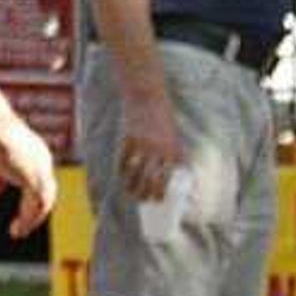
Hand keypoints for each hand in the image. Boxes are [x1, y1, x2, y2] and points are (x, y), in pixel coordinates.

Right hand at [0, 111, 59, 236]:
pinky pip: (36, 208)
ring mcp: (41, 170)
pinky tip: (17, 230)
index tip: (21, 209)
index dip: (30, 194)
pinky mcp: (35, 181)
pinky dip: (28, 221)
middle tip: (22, 225)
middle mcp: (42, 160)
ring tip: (18, 232)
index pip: (37, 177)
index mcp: (33, 151)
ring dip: (32, 219)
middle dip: (34, 210)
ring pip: (43, 202)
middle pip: (44, 191)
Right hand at [115, 82, 182, 205]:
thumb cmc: (163, 116)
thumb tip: (174, 171)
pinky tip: (121, 175)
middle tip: (143, 200)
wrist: (148, 95)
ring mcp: (144, 145)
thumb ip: (174, 152)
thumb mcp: (174, 134)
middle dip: (146, 192)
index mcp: (173, 150)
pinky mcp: (130, 138)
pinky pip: (124, 159)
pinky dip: (121, 169)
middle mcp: (159, 150)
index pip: (167, 178)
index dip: (161, 191)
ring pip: (136, 172)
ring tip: (130, 193)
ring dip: (132, 185)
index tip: (157, 199)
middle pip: (151, 178)